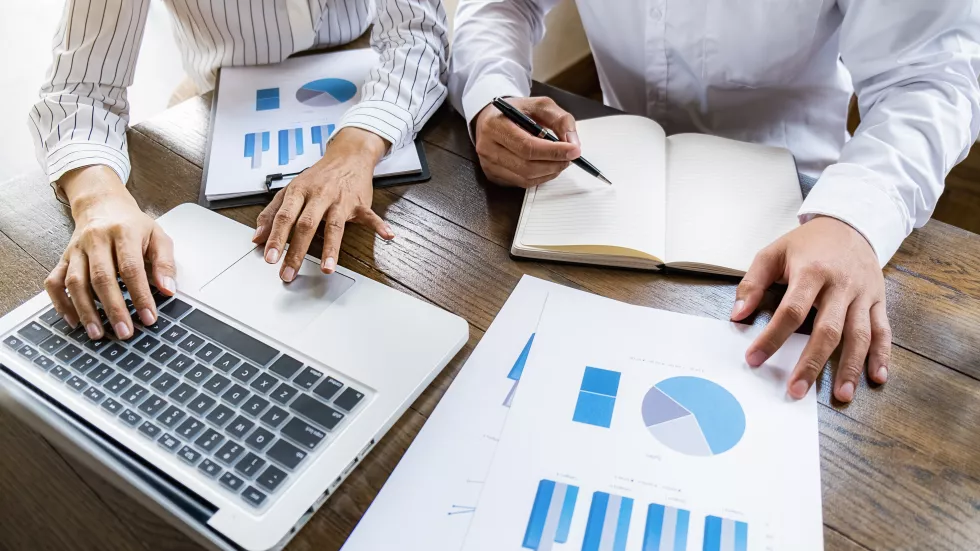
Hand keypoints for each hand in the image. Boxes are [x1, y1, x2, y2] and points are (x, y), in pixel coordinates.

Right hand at [46, 166, 175, 340]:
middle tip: (124, 332)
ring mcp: (76, 250)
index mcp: (123, 233)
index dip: (140, 295)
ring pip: (75, 282)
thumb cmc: (132, 224)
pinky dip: (60, 302)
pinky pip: (54, 282)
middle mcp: (96, 240)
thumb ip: (165, 263)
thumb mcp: (158, 236)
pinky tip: (73, 320)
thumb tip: (168, 289)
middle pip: (102, 278)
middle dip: (113, 308)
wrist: (102, 204)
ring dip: (85, 310)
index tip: (148, 317)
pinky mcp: (63, 258)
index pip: (131, 268)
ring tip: (98, 333)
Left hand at [253, 127, 393, 280]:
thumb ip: (271, 214)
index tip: (270, 257)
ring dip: (332, 248)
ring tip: (328, 268)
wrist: (347, 156)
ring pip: (334, 225)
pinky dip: (379, 225)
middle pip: (306, 224)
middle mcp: (319, 195)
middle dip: (297, 251)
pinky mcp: (359, 203)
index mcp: (299, 192)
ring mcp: (340, 200)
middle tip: (288, 271)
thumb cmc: (318, 177)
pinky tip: (387, 235)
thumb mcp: (291, 190)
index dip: (276, 238)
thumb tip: (257, 238)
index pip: (284, 217)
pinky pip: (369, 215)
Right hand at [474, 97, 580, 187]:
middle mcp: (487, 147)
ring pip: (525, 178)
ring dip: (549, 172)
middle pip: (526, 166)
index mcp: (495, 125)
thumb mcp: (540, 105)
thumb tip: (573, 143)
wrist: (492, 118)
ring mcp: (488, 164)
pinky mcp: (493, 176)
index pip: (527, 146)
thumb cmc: (516, 111)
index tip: (574, 150)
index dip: (553, 151)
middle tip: (570, 157)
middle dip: (554, 164)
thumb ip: (560, 119)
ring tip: (561, 161)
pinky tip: (547, 167)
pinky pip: (521, 183)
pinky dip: (540, 177)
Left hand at [731, 216, 890, 402]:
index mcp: (812, 271)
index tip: (755, 359)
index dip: (772, 337)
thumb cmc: (808, 243)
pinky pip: (883, 330)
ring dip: (851, 367)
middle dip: (811, 363)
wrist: (850, 224)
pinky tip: (877, 377)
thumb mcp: (773, 253)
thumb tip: (737, 314)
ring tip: (841, 395)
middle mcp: (841, 285)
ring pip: (860, 335)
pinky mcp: (878, 300)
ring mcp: (863, 294)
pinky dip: (882, 355)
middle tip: (795, 390)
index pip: (791, 311)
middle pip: (828, 330)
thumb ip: (753, 283)